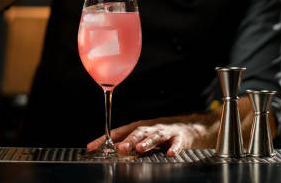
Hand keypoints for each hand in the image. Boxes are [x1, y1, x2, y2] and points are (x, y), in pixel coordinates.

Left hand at [87, 117, 213, 156]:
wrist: (188, 129)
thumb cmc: (160, 134)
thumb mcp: (142, 136)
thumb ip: (125, 143)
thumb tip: (106, 152)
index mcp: (138, 127)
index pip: (118, 132)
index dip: (106, 138)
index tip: (93, 146)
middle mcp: (150, 128)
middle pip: (137, 131)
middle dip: (128, 139)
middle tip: (120, 148)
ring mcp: (165, 132)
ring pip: (155, 135)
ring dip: (147, 142)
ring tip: (140, 149)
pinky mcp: (180, 138)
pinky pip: (177, 143)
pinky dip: (174, 148)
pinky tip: (170, 154)